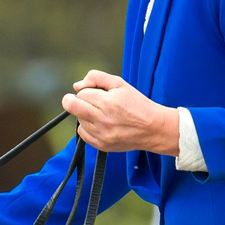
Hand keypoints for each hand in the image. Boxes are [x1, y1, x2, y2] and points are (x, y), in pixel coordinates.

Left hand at [63, 69, 180, 156]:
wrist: (153, 128)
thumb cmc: (137, 104)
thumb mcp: (120, 84)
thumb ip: (96, 78)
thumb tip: (77, 86)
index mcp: (107, 102)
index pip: (81, 93)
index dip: (86, 91)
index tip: (94, 93)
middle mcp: (102, 120)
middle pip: (72, 107)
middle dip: (75, 101)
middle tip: (86, 101)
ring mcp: (101, 135)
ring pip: (78, 120)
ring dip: (85, 115)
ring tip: (102, 114)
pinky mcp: (101, 145)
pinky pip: (83, 134)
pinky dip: (88, 127)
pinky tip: (101, 124)